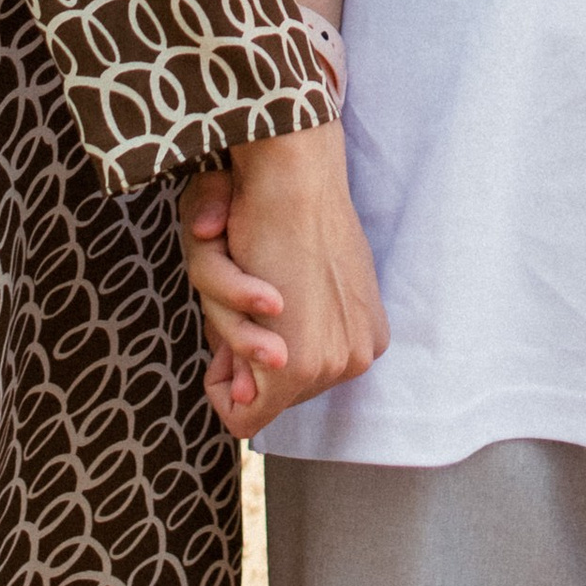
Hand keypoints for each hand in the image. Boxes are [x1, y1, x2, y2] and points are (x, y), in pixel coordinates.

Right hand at [186, 127, 385, 438]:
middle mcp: (359, 356)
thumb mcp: (291, 283)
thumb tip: (247, 398)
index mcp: (363, 335)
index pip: (296, 386)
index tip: (258, 302)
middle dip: (241, 349)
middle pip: (271, 396)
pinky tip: (247, 298)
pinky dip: (223, 365)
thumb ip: (277, 338)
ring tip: (250, 282)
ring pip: (249, 398)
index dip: (257, 350)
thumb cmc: (273, 211)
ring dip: (229, 340)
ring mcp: (333, 364)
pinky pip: (238, 412)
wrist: (287, 173)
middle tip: (250, 285)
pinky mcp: (294, 363)